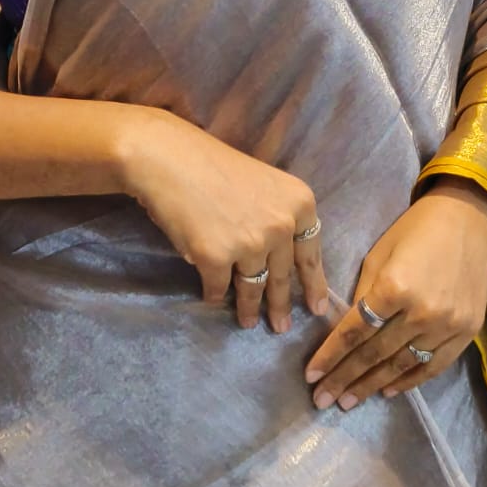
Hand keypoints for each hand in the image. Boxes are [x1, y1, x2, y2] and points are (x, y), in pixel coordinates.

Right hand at [127, 109, 330, 333]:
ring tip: (247, 323)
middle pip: (284, 276)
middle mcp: (282, 225)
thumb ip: (278, 219)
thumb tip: (281, 261)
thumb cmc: (214, 166)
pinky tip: (211, 298)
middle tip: (282, 327)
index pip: (311, 253)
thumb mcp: (264, 186)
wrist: (170, 158)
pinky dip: (213, 295)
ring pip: (253, 288)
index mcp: (300, 203)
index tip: (317, 308)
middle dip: (282, 306)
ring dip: (249, 309)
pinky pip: (218, 288)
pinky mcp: (216, 259)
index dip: (314, 283)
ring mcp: (250, 244)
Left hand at [303, 176, 486, 411]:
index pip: (354, 331)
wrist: (471, 218)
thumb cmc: (417, 229)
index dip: (330, 355)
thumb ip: (365, 294)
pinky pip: (433, 366)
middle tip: (321, 400)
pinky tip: (387, 391)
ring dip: (371, 386)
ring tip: (348, 402)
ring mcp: (446, 326)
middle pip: (374, 354)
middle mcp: (420, 313)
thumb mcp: (380, 254)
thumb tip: (348, 329)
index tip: (310, 376)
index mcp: (393, 288)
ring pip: (401, 366)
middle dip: (344, 378)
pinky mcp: (467, 333)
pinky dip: (409, 382)